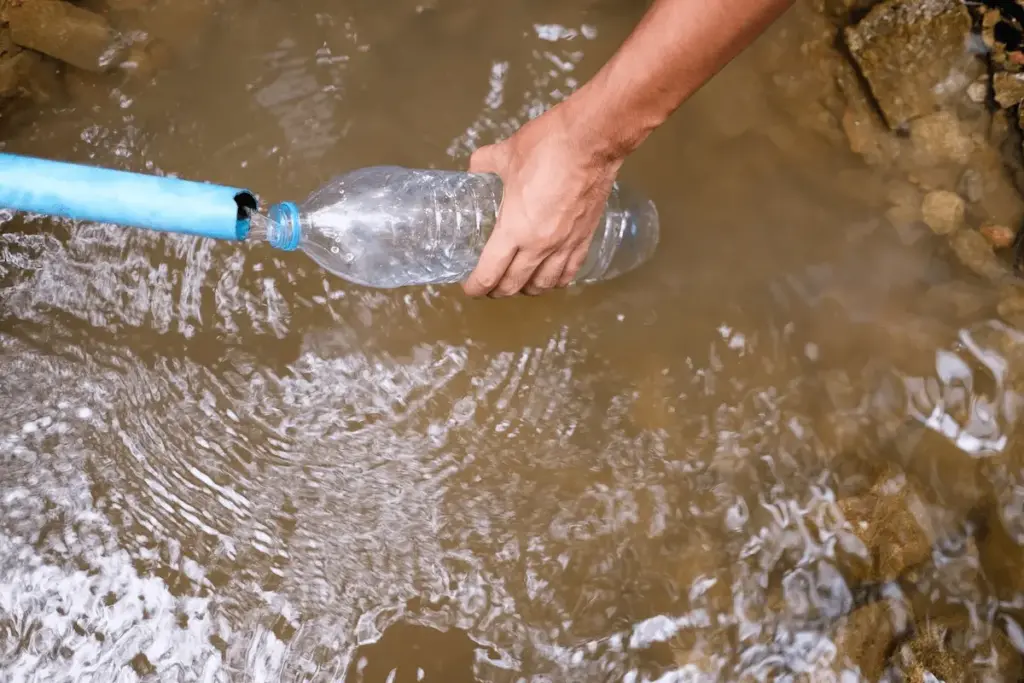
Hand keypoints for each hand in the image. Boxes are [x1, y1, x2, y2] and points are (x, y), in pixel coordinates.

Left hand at [462, 103, 622, 297]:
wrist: (592, 140)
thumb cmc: (546, 146)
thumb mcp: (505, 154)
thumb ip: (484, 164)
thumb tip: (475, 168)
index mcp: (514, 229)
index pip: (489, 273)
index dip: (476, 286)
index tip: (469, 286)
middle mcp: (539, 246)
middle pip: (514, 285)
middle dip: (497, 291)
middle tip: (487, 286)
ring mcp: (565, 244)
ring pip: (543, 284)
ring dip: (526, 289)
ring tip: (517, 284)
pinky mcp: (584, 238)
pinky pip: (569, 272)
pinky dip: (555, 281)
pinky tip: (550, 278)